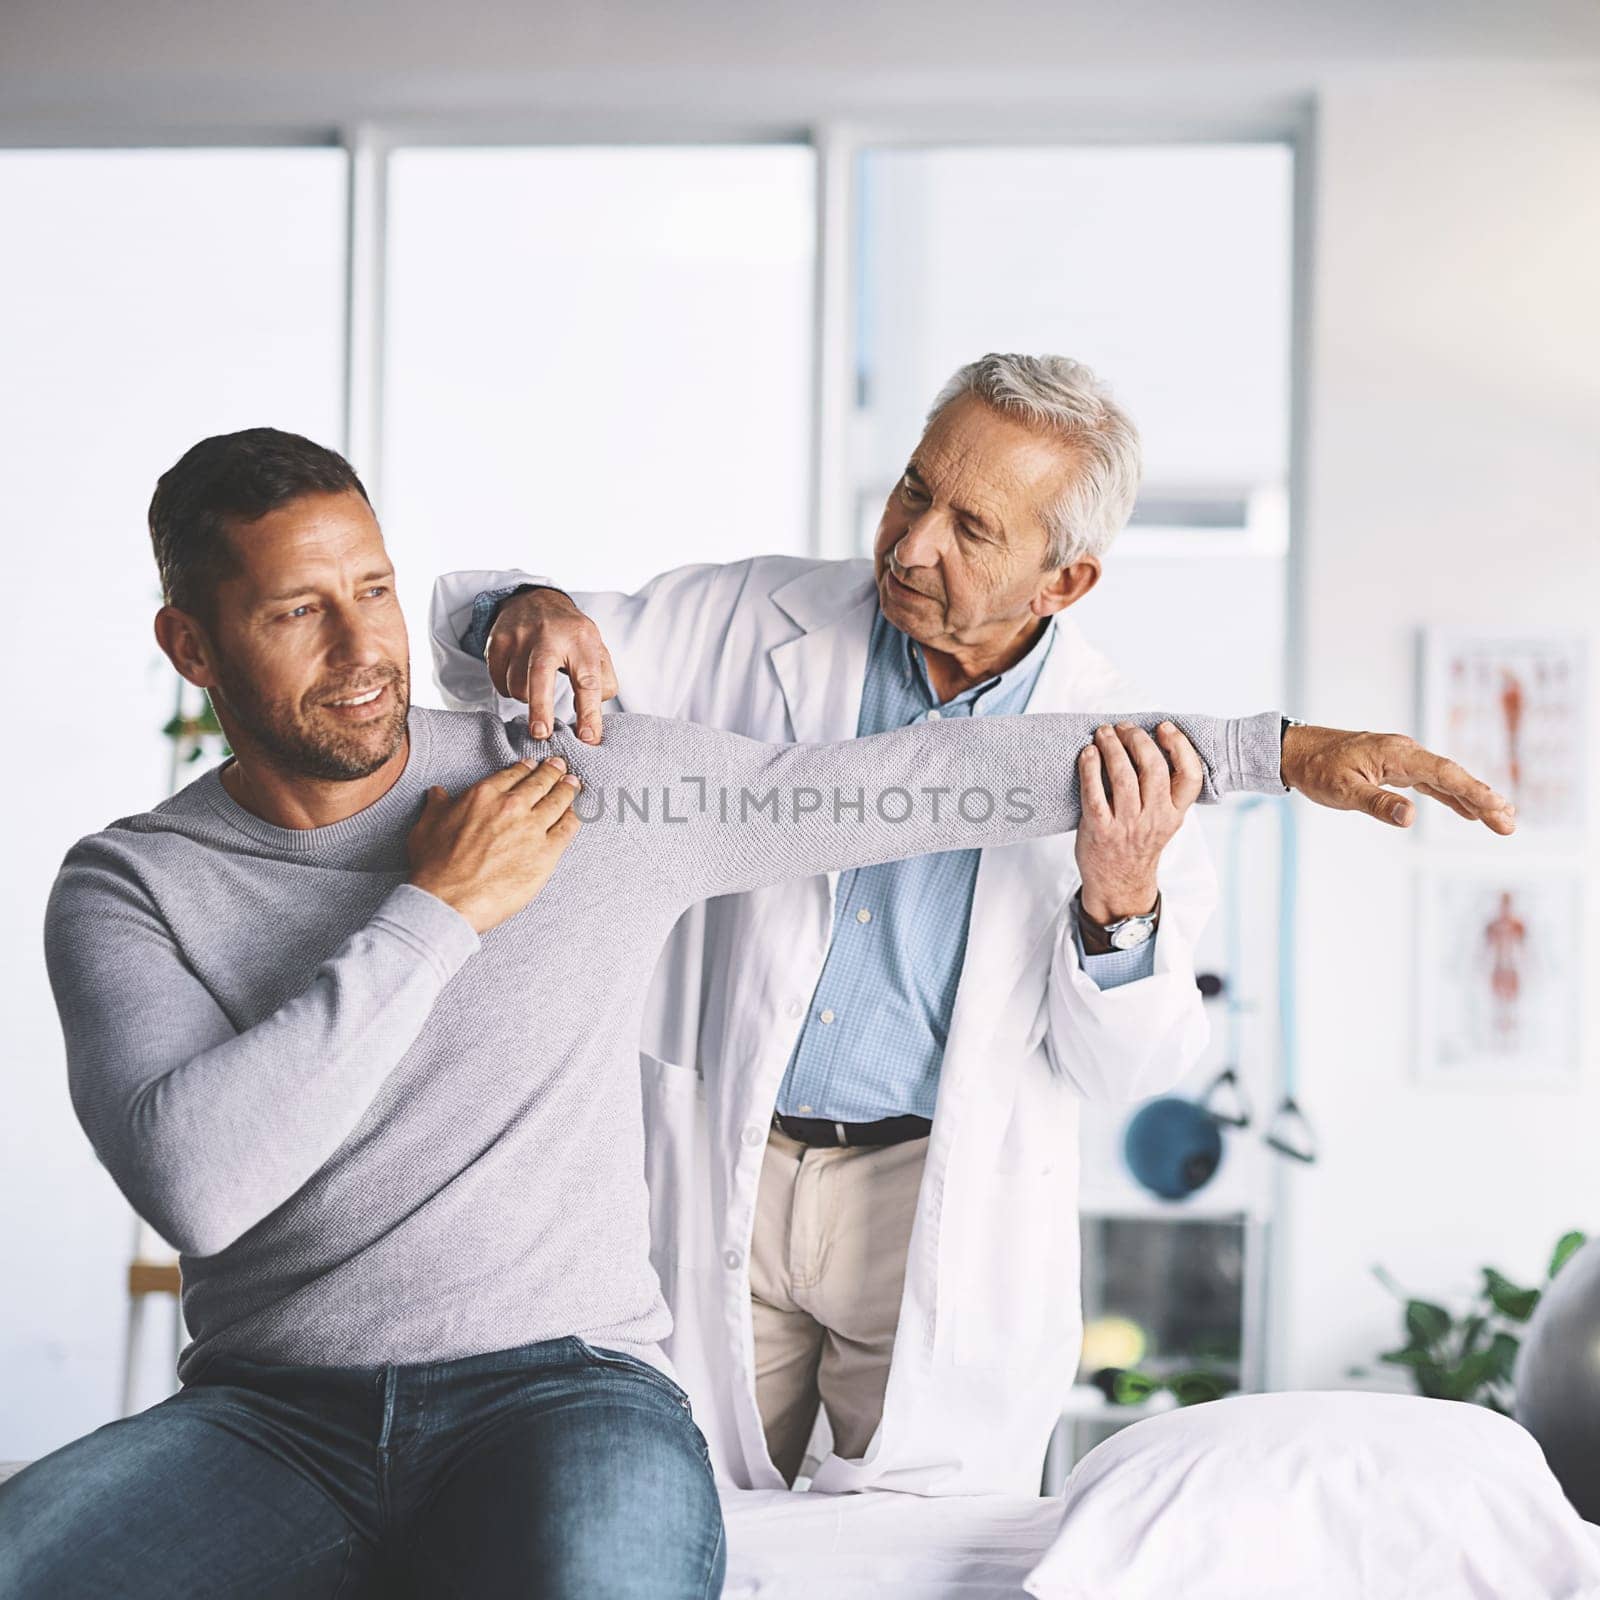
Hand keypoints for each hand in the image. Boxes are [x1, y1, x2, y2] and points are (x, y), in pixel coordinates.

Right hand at [407, 757, 583, 933]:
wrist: (448, 900)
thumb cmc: (434, 867)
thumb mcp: (426, 826)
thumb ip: (437, 806)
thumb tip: (438, 793)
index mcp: (484, 795)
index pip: (513, 774)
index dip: (526, 768)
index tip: (532, 766)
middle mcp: (511, 806)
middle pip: (540, 782)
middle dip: (552, 772)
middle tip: (559, 766)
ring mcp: (532, 828)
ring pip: (558, 801)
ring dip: (567, 789)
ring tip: (573, 784)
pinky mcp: (546, 853)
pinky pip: (568, 828)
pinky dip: (574, 817)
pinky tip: (577, 813)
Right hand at [485, 588, 618, 744]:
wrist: (535, 599)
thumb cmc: (571, 636)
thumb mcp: (597, 651)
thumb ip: (603, 683)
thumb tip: (591, 722)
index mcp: (582, 640)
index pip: (588, 681)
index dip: (589, 713)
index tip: (588, 738)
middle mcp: (549, 635)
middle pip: (541, 676)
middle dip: (540, 708)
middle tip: (541, 734)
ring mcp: (519, 636)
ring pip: (518, 684)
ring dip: (527, 698)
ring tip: (536, 688)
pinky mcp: (497, 640)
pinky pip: (499, 680)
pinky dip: (508, 688)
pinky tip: (519, 677)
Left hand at [1076, 722, 1203, 923]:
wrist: (1118, 883)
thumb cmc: (1137, 844)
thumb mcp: (1163, 822)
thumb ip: (1163, 792)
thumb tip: (1148, 743)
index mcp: (1174, 814)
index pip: (1191, 776)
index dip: (1180, 747)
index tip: (1165, 727)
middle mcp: (1154, 819)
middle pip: (1154, 768)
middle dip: (1137, 740)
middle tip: (1124, 728)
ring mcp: (1127, 825)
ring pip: (1123, 776)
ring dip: (1112, 747)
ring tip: (1104, 734)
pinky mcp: (1100, 828)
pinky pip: (1094, 791)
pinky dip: (1090, 767)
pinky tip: (1088, 753)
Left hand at [1280, 725, 1515, 832]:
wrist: (1294, 750)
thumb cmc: (1316, 769)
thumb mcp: (1342, 791)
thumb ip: (1377, 803)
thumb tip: (1410, 818)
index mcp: (1397, 754)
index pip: (1444, 774)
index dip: (1473, 792)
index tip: (1498, 808)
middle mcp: (1405, 752)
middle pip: (1452, 776)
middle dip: (1483, 799)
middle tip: (1510, 823)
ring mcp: (1401, 759)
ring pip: (1444, 779)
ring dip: (1472, 798)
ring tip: (1501, 818)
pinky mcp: (1394, 767)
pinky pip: (1430, 782)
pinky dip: (1450, 795)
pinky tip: (1467, 810)